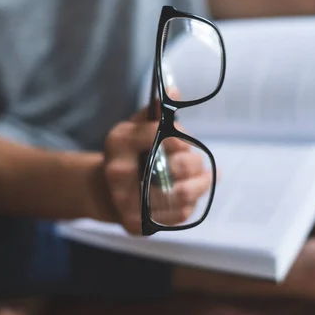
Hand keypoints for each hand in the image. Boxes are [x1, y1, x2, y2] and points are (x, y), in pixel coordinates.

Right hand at [102, 106, 211, 234]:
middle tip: (196, 161)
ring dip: (201, 184)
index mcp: (119, 142)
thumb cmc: (129, 154)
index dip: (180, 137)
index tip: (183, 141)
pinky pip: (180, 214)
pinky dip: (191, 202)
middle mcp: (119, 172)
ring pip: (184, 193)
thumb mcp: (135, 128)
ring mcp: (128, 201)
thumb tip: (174, 90)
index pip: (158, 133)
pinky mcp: (139, 223)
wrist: (107, 192)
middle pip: (178, 166)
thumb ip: (155, 111)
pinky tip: (190, 193)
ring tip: (207, 177)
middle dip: (195, 162)